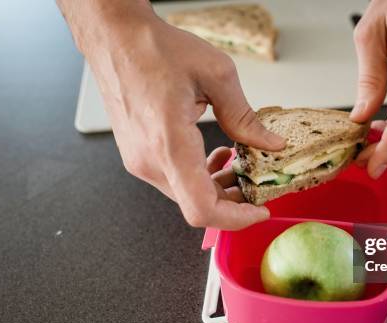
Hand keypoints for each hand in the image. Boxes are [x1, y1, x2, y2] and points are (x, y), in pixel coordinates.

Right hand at [57, 1, 284, 229]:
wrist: (115, 39)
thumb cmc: (154, 50)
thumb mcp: (216, 75)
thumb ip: (245, 117)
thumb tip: (270, 144)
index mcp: (169, 143)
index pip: (202, 208)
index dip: (236, 219)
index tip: (259, 210)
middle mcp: (149, 161)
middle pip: (199, 205)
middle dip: (233, 201)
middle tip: (257, 183)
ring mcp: (140, 161)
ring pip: (187, 194)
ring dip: (217, 188)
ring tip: (239, 165)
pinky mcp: (138, 156)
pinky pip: (174, 179)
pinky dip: (200, 176)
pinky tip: (215, 155)